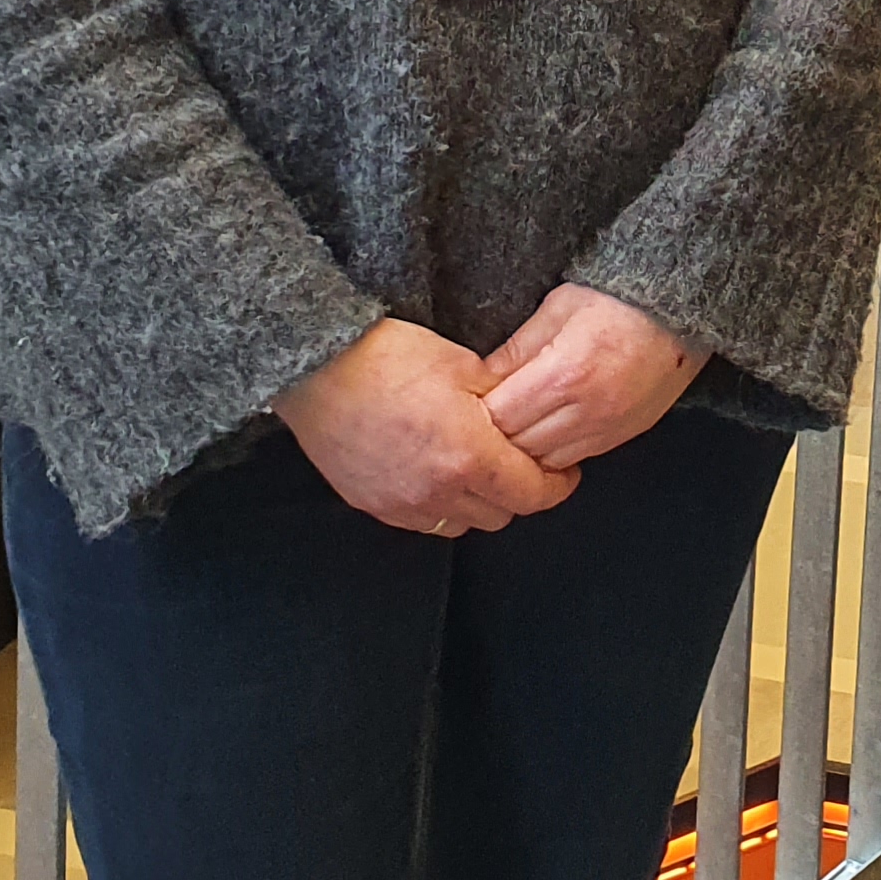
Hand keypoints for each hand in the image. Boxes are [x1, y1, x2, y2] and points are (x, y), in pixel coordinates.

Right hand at [273, 319, 575, 535]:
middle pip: (501, 514)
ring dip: (478, 502)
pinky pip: (422, 520)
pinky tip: (438, 471)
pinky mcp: (372, 504)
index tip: (564, 473)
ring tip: (478, 468)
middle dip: (519, 492)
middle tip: (521, 463)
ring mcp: (401, 504)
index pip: (533, 494)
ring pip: (462, 523)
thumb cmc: (389, 356)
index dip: (557, 485)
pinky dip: (440, 504)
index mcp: (469, 458)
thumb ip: (503, 399)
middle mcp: (437, 492)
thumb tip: (527, 413)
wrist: (317, 365)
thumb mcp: (464, 365)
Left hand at [484, 282, 709, 474]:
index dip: (474, 413)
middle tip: (477, 418)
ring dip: (522, 449)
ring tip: (509, 425)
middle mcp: (587, 410)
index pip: (498, 416)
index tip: (464, 401)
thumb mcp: (558, 307)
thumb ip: (516, 348)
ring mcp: (608, 428)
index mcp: (564, 373)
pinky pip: (573, 459)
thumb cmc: (618, 298)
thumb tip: (478, 381)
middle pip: (517, 447)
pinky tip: (542, 430)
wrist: (683, 308)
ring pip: (544, 463)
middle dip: (492, 435)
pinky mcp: (624, 436)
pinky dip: (551, 451)